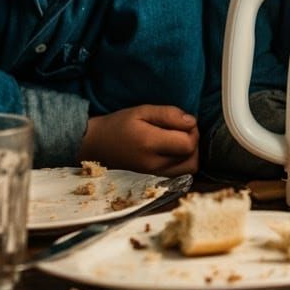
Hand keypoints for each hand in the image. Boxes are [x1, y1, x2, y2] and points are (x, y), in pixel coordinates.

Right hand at [79, 105, 198, 175]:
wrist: (96, 146)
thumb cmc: (118, 125)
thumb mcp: (141, 111)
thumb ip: (168, 114)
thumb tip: (192, 122)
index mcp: (149, 144)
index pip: (188, 144)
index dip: (193, 131)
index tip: (183, 121)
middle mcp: (153, 164)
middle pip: (192, 158)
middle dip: (193, 141)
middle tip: (181, 129)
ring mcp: (154, 175)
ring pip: (189, 170)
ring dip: (191, 154)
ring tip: (178, 140)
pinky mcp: (154, 179)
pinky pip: (180, 175)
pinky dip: (183, 163)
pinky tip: (173, 150)